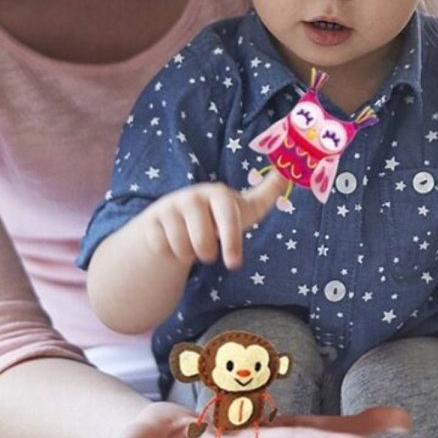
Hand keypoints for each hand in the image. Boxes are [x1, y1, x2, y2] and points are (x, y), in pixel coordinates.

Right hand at [142, 169, 282, 270]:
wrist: (177, 218)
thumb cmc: (218, 215)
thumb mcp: (243, 206)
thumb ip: (268, 192)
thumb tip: (287, 173)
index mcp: (217, 194)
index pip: (227, 219)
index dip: (232, 243)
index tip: (233, 265)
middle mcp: (191, 196)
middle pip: (202, 243)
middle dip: (206, 254)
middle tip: (207, 246)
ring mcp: (169, 207)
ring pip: (181, 249)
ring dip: (188, 254)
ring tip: (191, 242)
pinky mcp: (150, 221)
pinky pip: (162, 249)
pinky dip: (170, 253)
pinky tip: (173, 242)